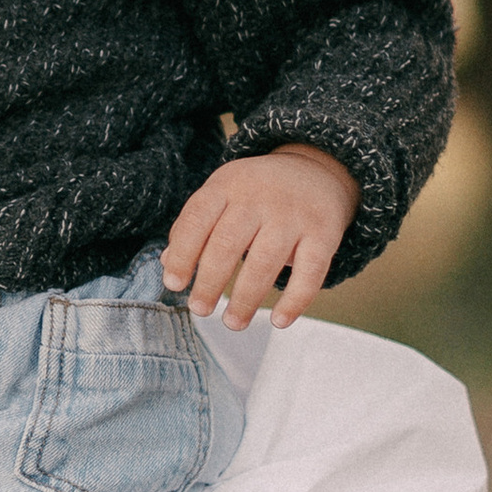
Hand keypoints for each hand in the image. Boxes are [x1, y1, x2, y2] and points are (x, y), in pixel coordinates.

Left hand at [161, 139, 358, 328]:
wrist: (316, 170)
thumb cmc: (256, 193)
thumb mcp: (222, 195)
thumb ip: (194, 227)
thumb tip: (167, 265)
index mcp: (227, 185)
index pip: (197, 219)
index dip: (182, 254)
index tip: (173, 284)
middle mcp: (259, 197)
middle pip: (228, 243)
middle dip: (209, 282)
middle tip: (200, 310)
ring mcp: (293, 214)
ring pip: (265, 261)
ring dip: (246, 298)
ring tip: (233, 322)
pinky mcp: (324, 232)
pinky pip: (311, 272)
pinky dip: (295, 300)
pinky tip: (279, 321)